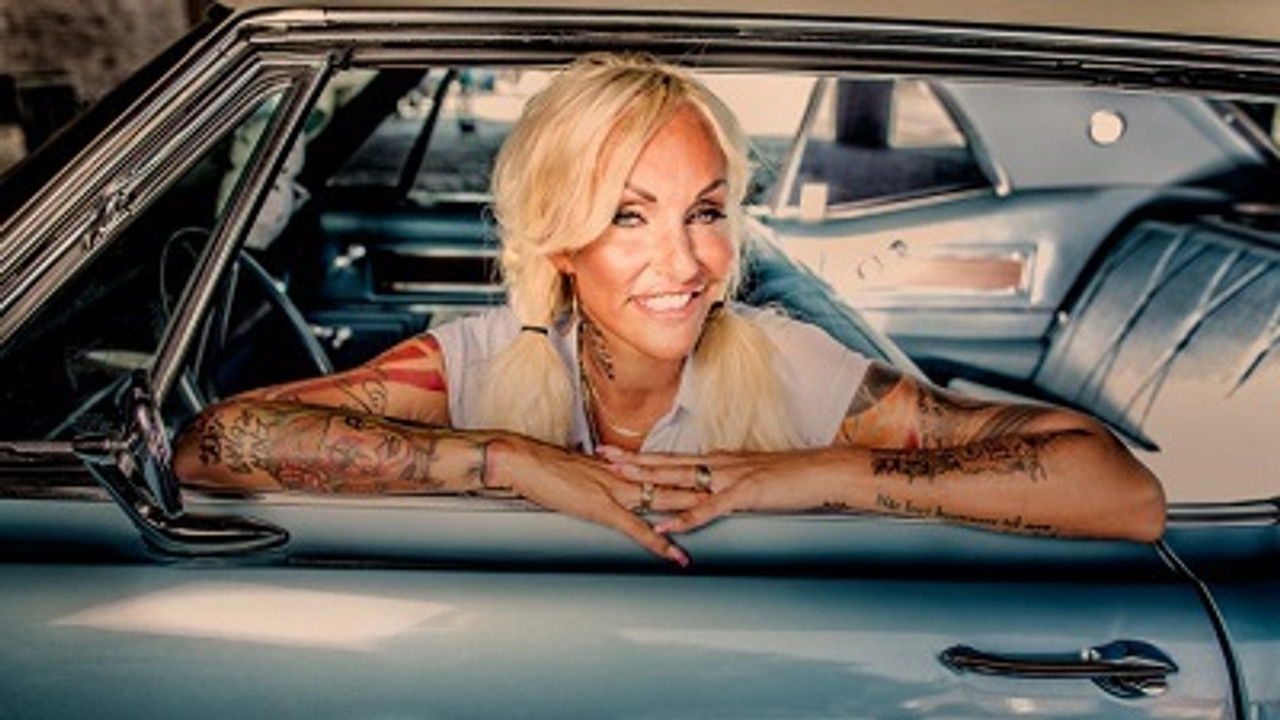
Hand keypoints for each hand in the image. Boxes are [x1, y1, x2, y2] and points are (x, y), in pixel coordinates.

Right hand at [490, 437, 706, 564]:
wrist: (524, 461)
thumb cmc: (545, 468)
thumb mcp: (580, 473)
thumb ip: (600, 479)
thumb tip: (610, 482)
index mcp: (621, 468)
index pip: (663, 471)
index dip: (689, 476)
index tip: (713, 478)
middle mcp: (625, 476)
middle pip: (673, 482)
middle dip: (704, 488)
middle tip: (735, 490)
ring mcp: (616, 492)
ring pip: (664, 500)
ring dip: (693, 510)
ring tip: (723, 516)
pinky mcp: (603, 508)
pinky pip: (637, 528)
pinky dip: (659, 542)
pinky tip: (676, 554)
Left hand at [597, 445, 854, 533]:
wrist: (820, 472)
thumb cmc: (791, 478)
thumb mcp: (752, 478)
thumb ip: (728, 484)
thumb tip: (711, 492)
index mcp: (718, 461)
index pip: (673, 458)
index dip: (643, 456)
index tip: (616, 453)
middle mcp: (717, 465)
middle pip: (666, 463)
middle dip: (633, 462)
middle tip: (602, 457)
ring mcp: (728, 479)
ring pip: (679, 481)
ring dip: (648, 483)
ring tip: (619, 483)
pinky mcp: (743, 494)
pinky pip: (707, 509)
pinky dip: (683, 518)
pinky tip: (664, 525)